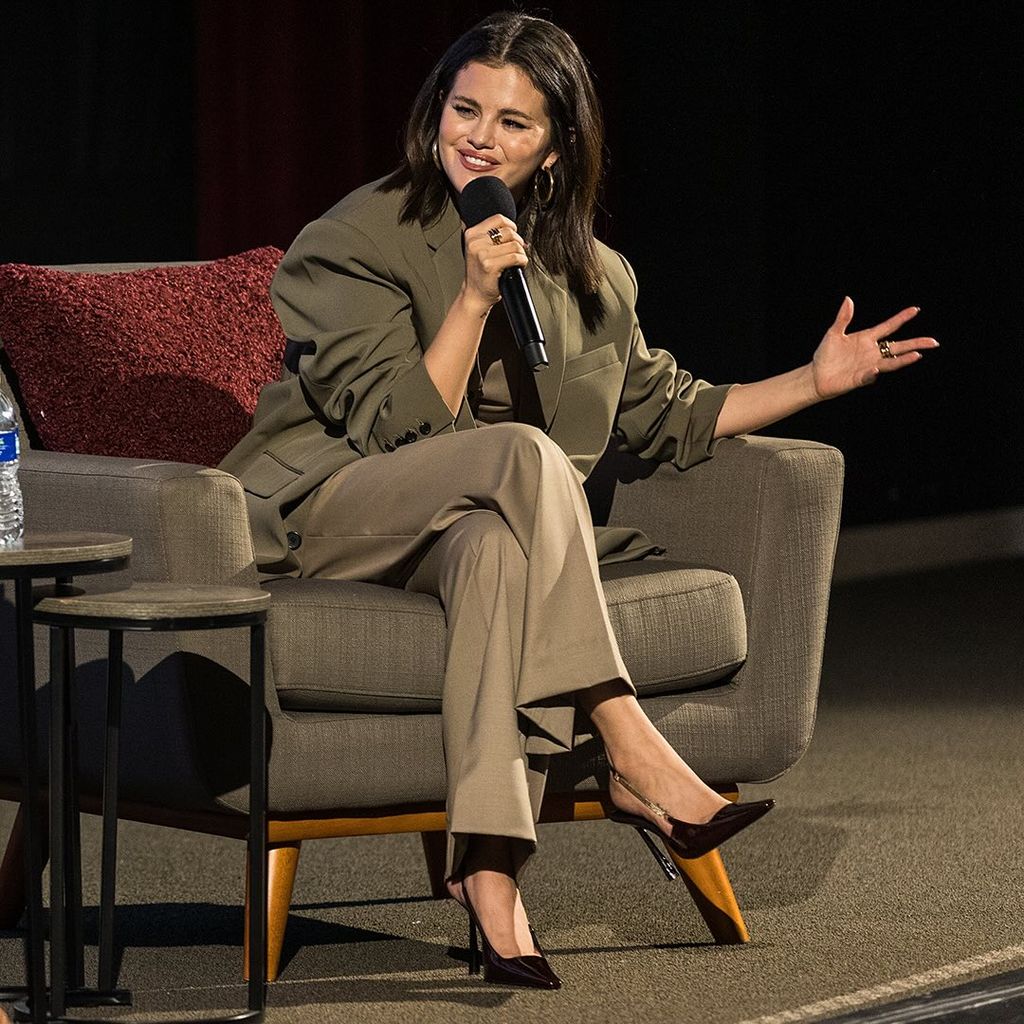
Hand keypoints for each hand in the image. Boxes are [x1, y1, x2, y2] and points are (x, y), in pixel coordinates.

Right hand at [461, 214, 527, 312]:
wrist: (475, 295)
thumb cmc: (480, 274)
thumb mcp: (478, 249)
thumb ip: (489, 235)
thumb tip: (513, 229)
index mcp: (472, 234)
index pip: (498, 219)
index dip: (511, 226)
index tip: (513, 236)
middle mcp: (475, 242)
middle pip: (509, 232)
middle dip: (518, 241)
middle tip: (516, 251)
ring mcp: (482, 254)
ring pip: (514, 244)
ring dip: (521, 253)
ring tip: (517, 260)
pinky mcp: (490, 265)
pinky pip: (515, 257)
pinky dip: (522, 261)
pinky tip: (518, 265)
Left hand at [811, 297, 938, 399]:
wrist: (815, 375)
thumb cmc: (825, 355)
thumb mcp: (833, 333)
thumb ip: (843, 318)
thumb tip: (848, 299)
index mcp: (867, 338)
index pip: (888, 327)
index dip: (901, 319)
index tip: (915, 310)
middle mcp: (872, 352)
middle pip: (898, 347)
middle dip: (916, 344)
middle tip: (933, 342)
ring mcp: (867, 366)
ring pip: (890, 362)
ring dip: (903, 360)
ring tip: (917, 355)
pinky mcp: (859, 379)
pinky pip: (869, 376)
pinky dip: (873, 373)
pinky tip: (876, 369)